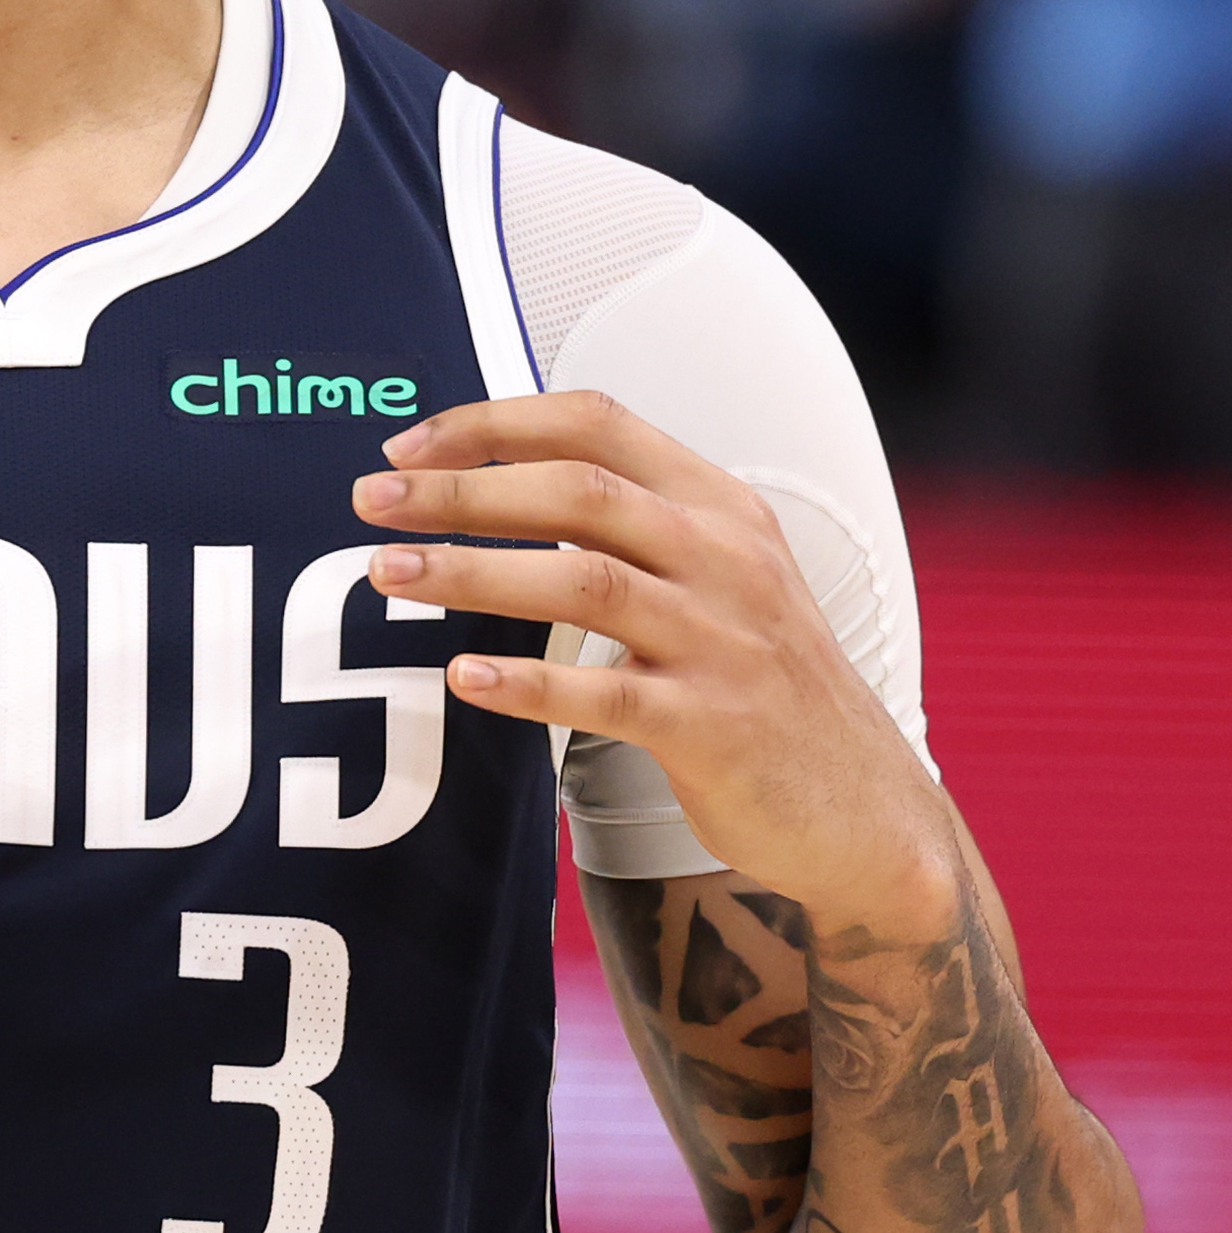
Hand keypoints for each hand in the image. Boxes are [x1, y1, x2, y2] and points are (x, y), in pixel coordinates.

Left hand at [354, 392, 953, 934]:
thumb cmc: (765, 687)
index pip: (597, 425)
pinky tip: (463, 680)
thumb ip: (634, 527)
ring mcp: (724, 641)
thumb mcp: (723, 578)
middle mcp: (728, 559)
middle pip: (576, 492)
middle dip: (462, 489)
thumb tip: (495, 489)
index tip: (408, 445)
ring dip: (473, 572)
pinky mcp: (713, 725)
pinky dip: (529, 684)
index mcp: (721, 506)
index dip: (495, 423)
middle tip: (369, 502)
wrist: (863, 809)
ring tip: (387, 573)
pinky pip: (605, 696)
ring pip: (582, 581)